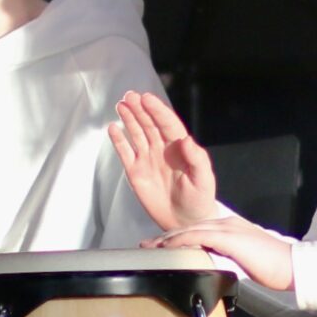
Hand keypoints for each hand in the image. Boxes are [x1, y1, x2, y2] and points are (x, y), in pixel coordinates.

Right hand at [108, 91, 221, 230]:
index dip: (157, 110)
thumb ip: (197, 159)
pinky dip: (119, 140)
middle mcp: (162, 150)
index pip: (167, 123)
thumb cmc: (199, 199)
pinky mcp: (136, 172)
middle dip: (140, 109)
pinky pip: (125, 153)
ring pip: (137, 134)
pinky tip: (112, 128)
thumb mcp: (204, 180)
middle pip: (149, 124)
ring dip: (129, 119)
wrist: (185, 221)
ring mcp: (148, 160)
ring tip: (121, 104)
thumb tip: (187, 140)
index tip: (147, 98)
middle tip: (130, 96)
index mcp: (179, 148)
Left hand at [149, 216, 293, 289]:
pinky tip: (168, 247)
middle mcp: (226, 224)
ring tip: (151, 247)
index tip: (161, 246)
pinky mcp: (229, 238)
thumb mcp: (245, 260)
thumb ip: (228, 258)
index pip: (197, 230)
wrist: (292, 265)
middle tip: (146, 246)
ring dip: (167, 239)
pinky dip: (180, 241)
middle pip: (188, 227)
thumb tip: (213, 266)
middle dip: (165, 237)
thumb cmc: (273, 266)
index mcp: (230, 228)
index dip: (176, 237)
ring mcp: (227, 229)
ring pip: (189, 229)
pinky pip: (198, 236)